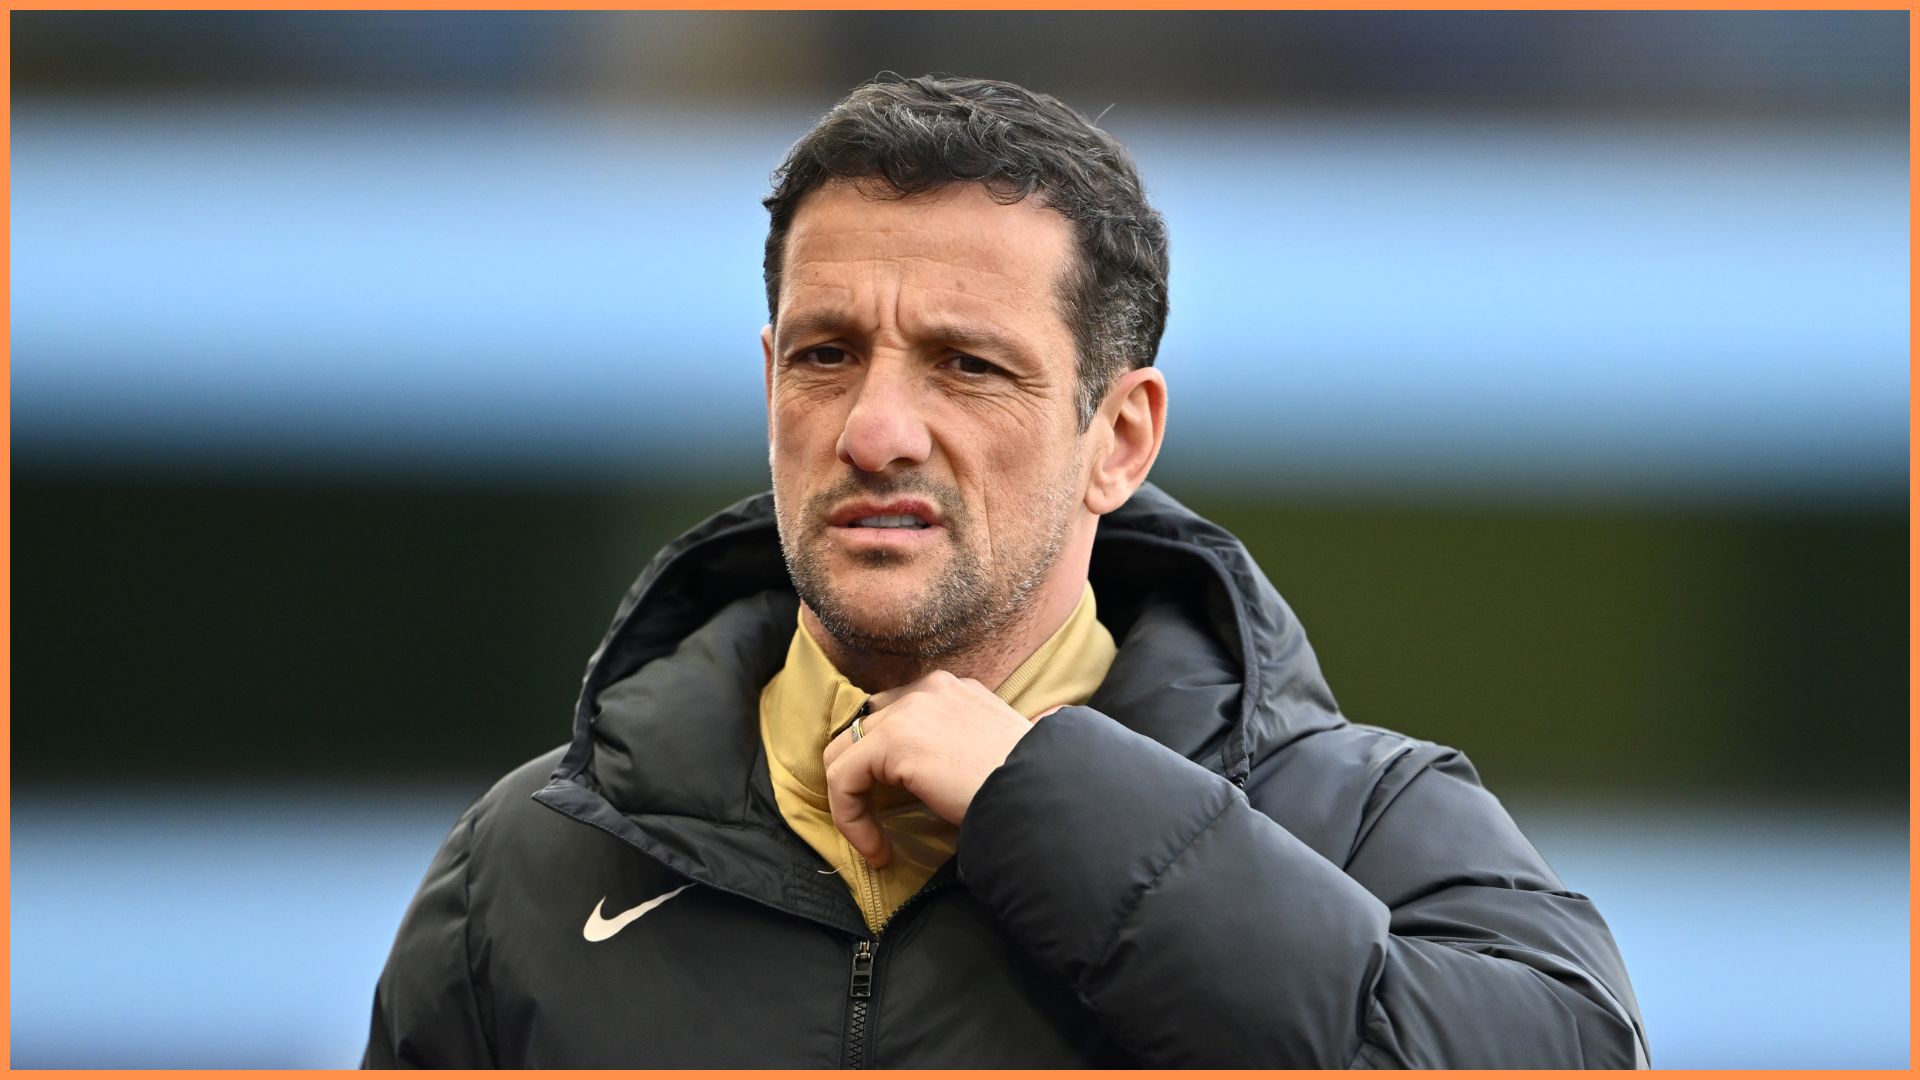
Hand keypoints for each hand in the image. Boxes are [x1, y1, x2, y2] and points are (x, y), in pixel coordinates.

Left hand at [821, 670, 1047, 867]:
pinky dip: (851, 819)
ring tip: (876, 844)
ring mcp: (909, 709)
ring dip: (853, 804)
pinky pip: (843, 778)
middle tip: (876, 823)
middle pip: (864, 728)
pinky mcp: (892, 739)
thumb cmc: (1028, 788)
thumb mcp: (992, 755)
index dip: (884, 765)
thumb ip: (960, 748)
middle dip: (860, 778)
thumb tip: (948, 772)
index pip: (895, 716)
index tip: (898, 809)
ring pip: (844, 754)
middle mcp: (930, 688)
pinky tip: (879, 851)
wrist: (1042, 795)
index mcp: (955, 690)